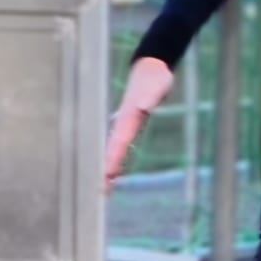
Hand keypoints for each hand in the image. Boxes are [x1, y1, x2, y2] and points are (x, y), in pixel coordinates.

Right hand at [105, 57, 174, 187]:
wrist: (151, 69)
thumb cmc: (155, 77)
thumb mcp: (157, 83)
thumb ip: (151, 94)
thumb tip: (144, 106)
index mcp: (128, 116)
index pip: (119, 141)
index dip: (114, 158)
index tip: (107, 175)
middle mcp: (124, 123)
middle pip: (113, 150)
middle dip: (107, 170)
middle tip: (103, 191)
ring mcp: (127, 125)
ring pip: (116, 150)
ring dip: (111, 168)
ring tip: (106, 189)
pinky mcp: (134, 126)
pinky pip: (124, 146)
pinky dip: (120, 159)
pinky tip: (119, 173)